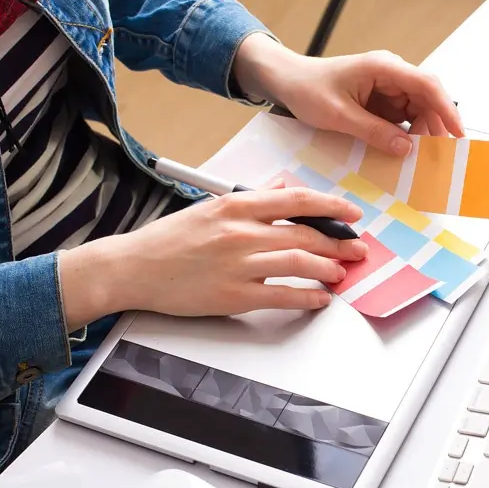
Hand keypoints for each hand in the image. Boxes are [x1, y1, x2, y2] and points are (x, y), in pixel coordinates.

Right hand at [58, 184, 366, 328]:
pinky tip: (320, 298)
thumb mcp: (210, 208)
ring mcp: (238, 264)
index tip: (351, 214)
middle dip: (338, 243)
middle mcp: (240, 232)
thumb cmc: (168, 240)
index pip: (296, 200)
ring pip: (299, 262)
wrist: (131, 268)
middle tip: (357, 250)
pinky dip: (307, 296)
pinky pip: (282, 295)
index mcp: (236, 206)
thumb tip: (281, 189)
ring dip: (328, 268)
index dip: (330, 206)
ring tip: (341, 273)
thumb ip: (250, 200)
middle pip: (305, 233)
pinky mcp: (233, 295)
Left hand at [233, 33, 463, 155]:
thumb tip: (406, 148)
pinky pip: (404, 116)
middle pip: (428, 98)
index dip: (447, 109)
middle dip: (436, 126)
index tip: (458, 134)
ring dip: (423, 132)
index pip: (427, 85)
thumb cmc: (308, 90)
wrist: (287, 81)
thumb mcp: (339, 115)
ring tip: (424, 159)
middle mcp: (392, 73)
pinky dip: (408, 134)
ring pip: (419, 109)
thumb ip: (373, 131)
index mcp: (384, 67)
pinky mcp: (382, 99)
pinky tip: (407, 152)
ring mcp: (389, 86)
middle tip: (439, 157)